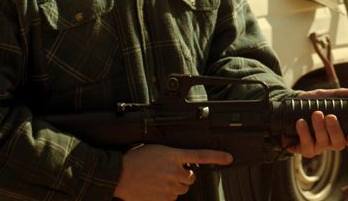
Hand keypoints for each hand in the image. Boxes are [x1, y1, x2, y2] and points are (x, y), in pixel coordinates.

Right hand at [114, 144, 231, 200]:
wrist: (118, 175)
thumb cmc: (134, 160)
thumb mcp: (156, 151)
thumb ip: (172, 156)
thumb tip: (181, 163)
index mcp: (173, 156)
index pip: (200, 155)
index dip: (217, 157)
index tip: (229, 158)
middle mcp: (174, 171)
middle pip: (191, 177)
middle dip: (183, 176)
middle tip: (168, 173)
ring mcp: (169, 187)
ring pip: (182, 189)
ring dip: (175, 186)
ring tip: (159, 180)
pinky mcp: (163, 199)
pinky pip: (172, 199)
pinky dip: (166, 195)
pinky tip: (155, 189)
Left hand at [282, 86, 347, 156]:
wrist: (290, 106)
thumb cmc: (312, 103)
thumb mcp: (326, 96)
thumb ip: (341, 95)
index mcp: (340, 131)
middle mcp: (331, 141)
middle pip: (338, 144)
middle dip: (334, 130)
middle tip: (330, 116)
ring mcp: (318, 147)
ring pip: (322, 144)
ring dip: (319, 129)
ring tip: (315, 114)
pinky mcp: (304, 149)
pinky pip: (306, 146)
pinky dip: (304, 133)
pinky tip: (301, 122)